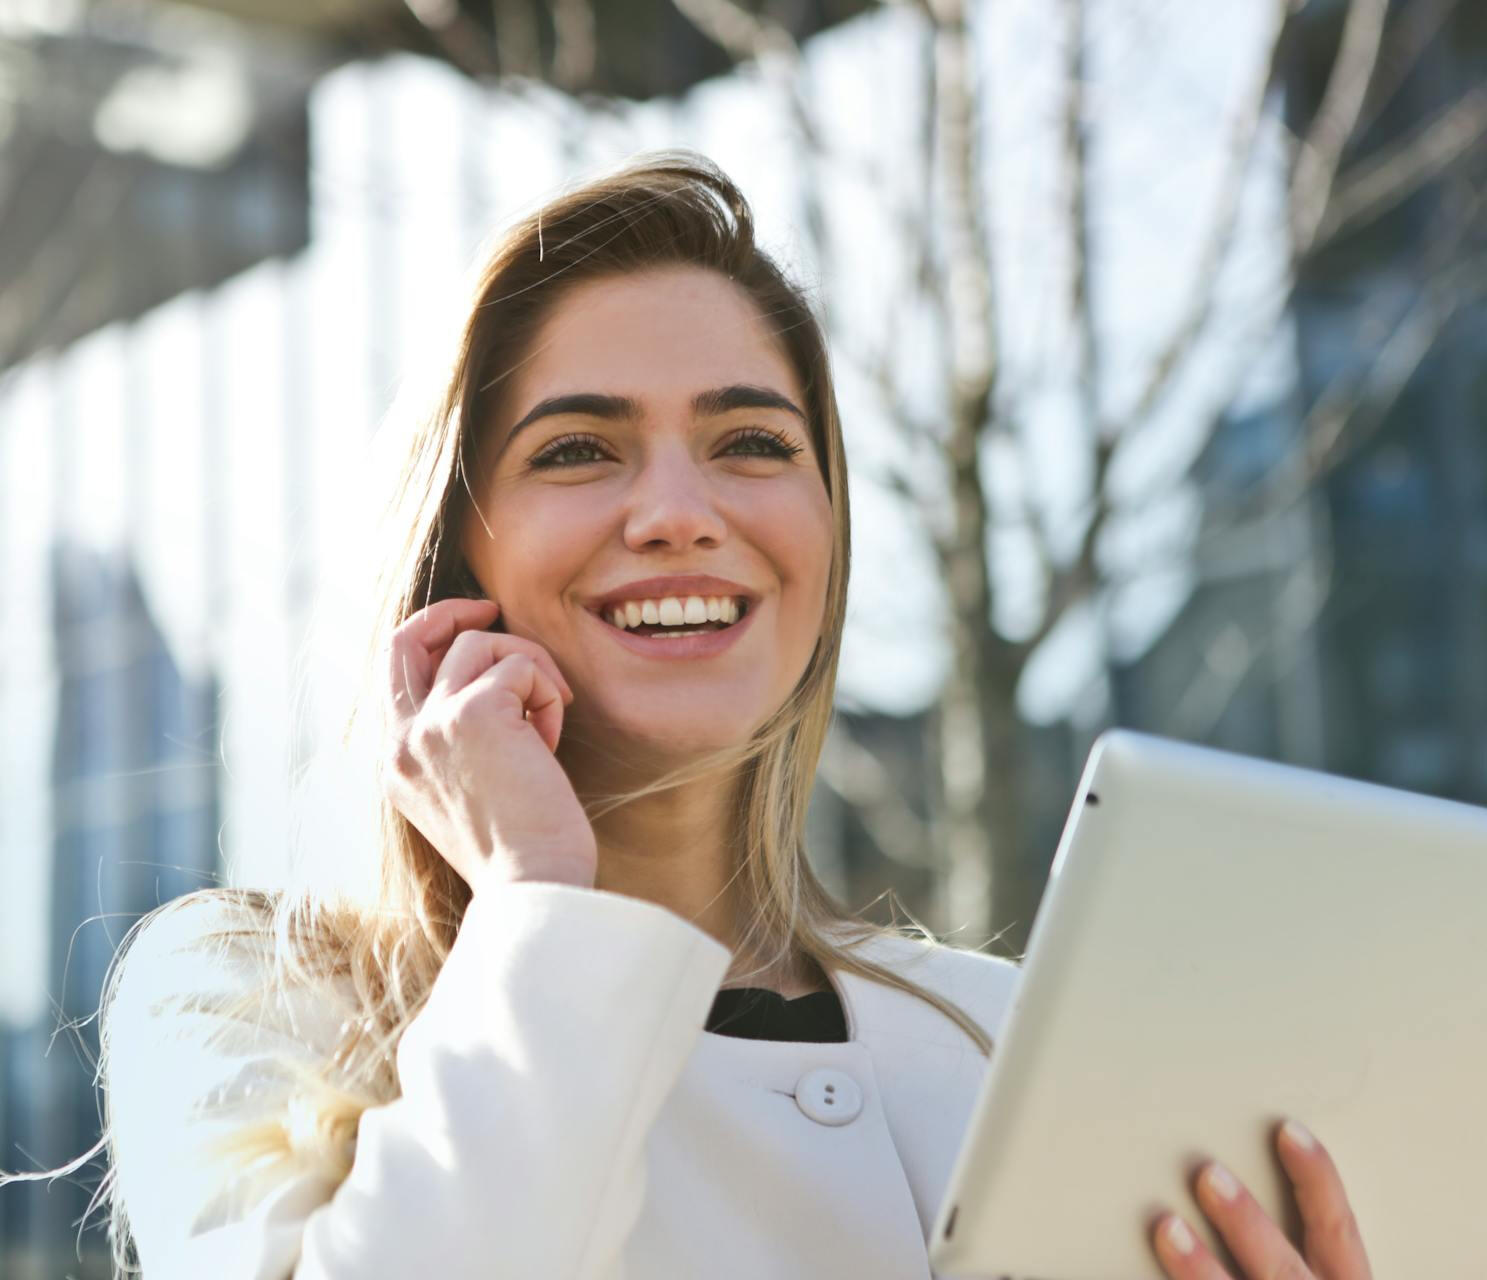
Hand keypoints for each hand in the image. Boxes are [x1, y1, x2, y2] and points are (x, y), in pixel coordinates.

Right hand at [381, 596, 597, 891]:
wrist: (533, 887)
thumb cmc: (521, 851)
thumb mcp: (468, 794)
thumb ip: (458, 743)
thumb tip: (492, 685)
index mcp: (396, 765)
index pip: (393, 673)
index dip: (431, 639)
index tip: (474, 630)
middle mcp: (401, 742)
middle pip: (405, 638)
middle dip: (450, 612)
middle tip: (493, 609)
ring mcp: (431, 725)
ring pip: (480, 644)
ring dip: (529, 669)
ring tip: (548, 721)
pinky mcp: (474, 713)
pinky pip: (521, 665)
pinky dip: (547, 693)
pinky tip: (551, 741)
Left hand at [1152, 1119, 1372, 1279]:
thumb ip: (1295, 1250)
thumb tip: (1222, 1175)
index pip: (1338, 1232)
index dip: (1318, 1181)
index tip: (1287, 1131)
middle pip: (1285, 1270)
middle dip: (1248, 1225)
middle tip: (1207, 1175)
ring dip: (1203, 1271)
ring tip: (1166, 1227)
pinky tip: (1131, 1274)